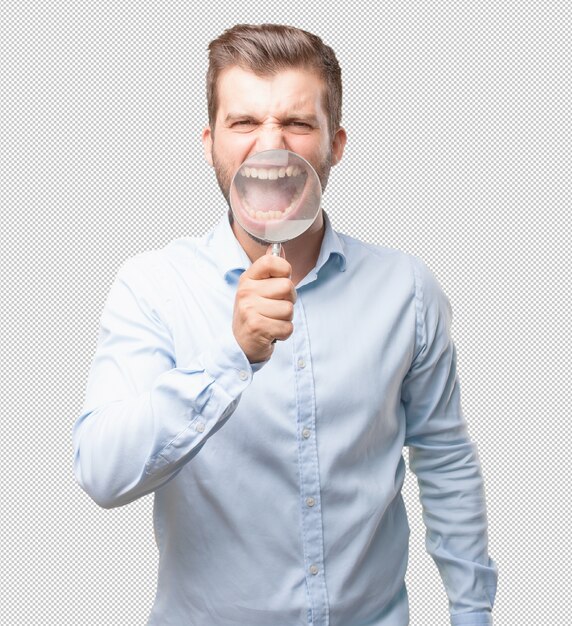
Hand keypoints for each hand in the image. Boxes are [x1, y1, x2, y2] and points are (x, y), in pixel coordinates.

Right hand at [232, 246, 295, 363]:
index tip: (280, 281)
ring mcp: (249, 309)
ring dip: (286, 319)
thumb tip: (279, 248)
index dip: (285, 270)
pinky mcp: (257, 327)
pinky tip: (271, 332)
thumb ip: (270, 270)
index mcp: (248, 279)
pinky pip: (287, 327)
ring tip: (272, 321)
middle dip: (289, 301)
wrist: (240, 344)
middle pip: (288, 286)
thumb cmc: (254, 314)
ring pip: (289, 309)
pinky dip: (284, 333)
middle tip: (275, 308)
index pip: (271, 261)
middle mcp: (246, 292)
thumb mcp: (257, 289)